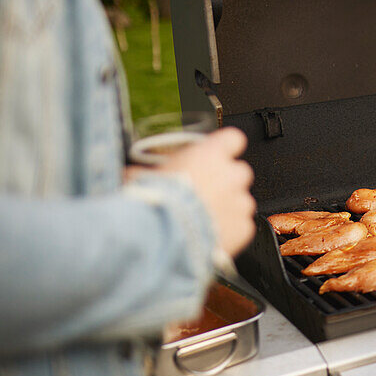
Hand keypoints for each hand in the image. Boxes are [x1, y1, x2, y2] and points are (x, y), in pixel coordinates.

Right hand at [134, 127, 256, 257]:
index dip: (225, 148)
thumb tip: (131, 175)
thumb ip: (148, 172)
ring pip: (241, 200)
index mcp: (210, 154)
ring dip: (227, 208)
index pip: (232, 139)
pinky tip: (210, 235)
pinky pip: (242, 226)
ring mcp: (240, 201)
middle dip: (225, 182)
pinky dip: (230, 231)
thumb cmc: (153, 203)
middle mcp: (231, 174)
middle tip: (204, 194)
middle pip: (238, 172)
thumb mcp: (142, 178)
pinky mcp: (244, 227)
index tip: (218, 155)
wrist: (161, 236)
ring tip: (202, 220)